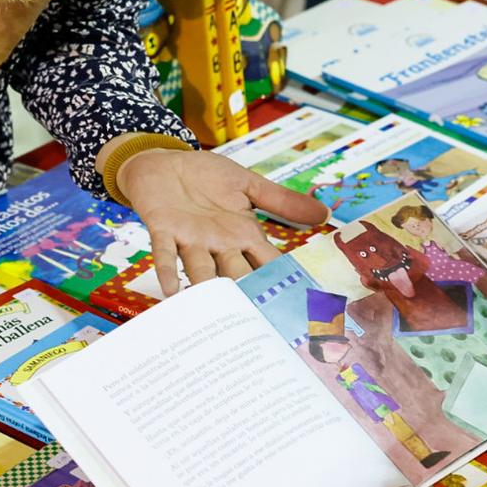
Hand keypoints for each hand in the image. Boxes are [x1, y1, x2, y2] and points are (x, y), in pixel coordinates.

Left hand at [111, 147, 328, 295]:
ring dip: (208, 288)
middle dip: (246, 295)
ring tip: (216, 312)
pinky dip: (167, 270)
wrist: (162, 163)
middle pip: (237, 275)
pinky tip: (170, 290)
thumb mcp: (248, 184)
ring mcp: (191, 240)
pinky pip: (166, 253)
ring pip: (202, 270)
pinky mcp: (164, 230)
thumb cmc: (205, 176)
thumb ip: (282, 201)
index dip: (281, 281)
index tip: (298, 306)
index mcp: (243, 235)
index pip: (267, 263)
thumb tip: (325, 213)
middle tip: (257, 323)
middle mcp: (220, 245)